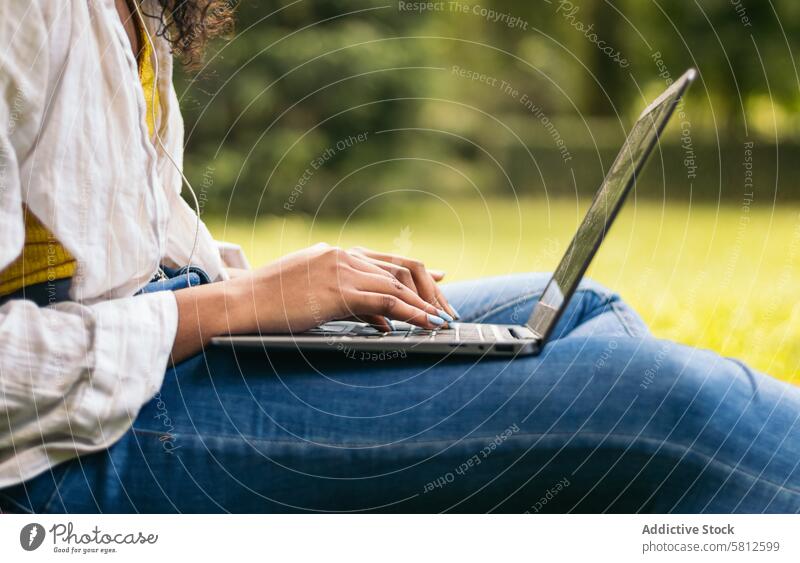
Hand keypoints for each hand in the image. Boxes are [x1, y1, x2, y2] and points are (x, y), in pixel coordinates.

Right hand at [225, 243, 452, 334]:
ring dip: (425, 304)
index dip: (417, 272)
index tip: (439, 281)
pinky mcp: (339, 290)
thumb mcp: (312, 296)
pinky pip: (387, 300)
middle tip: (446, 311)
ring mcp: (341, 270)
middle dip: (429, 290)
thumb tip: (382, 319)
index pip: (387, 259)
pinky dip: (412, 312)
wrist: (240, 303)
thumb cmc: (269, 304)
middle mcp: (343, 255)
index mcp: (335, 253)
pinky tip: (427, 324)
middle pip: (400, 268)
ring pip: (397, 284)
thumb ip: (348, 302)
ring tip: (443, 321)